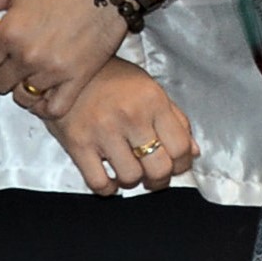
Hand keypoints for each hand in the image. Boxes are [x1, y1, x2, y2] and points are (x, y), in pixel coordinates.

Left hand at [0, 0, 127, 118]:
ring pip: (23, 98)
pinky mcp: (79, 78)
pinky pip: (53, 109)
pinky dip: (45, 107)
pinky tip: (46, 93)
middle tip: (18, 59)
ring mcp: (53, 70)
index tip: (2, 50)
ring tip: (34, 72)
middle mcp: (28, 56)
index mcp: (9, 33)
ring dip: (24, 87)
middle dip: (4, 73)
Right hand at [41, 59, 195, 193]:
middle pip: (159, 168)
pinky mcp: (77, 144)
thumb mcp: (151, 89)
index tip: (177, 167)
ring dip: (133, 181)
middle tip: (154, 178)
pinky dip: (107, 189)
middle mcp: (131, 117)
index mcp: (154, 102)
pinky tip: (109, 180)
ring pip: (130, 177)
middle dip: (160, 180)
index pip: (180, 147)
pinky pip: (97, 182)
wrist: (68, 72)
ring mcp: (103, 132)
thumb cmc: (114, 80)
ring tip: (129, 172)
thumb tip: (192, 152)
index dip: (183, 164)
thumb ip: (176, 120)